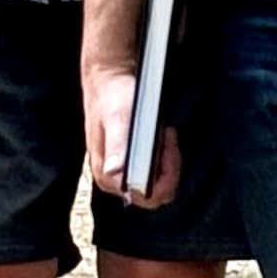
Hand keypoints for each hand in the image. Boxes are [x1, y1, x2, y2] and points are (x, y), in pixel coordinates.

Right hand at [83, 64, 178, 206]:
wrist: (110, 81)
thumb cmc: (112, 96)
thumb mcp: (118, 117)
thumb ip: (117, 144)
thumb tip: (115, 170)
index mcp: (107, 176)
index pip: (146, 196)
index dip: (164, 176)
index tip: (164, 145)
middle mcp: (114, 179)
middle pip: (156, 192)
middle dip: (169, 166)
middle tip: (165, 137)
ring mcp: (124, 172)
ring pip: (160, 181)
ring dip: (168, 158)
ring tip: (162, 132)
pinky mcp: (133, 163)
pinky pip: (159, 170)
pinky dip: (166, 153)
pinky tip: (162, 134)